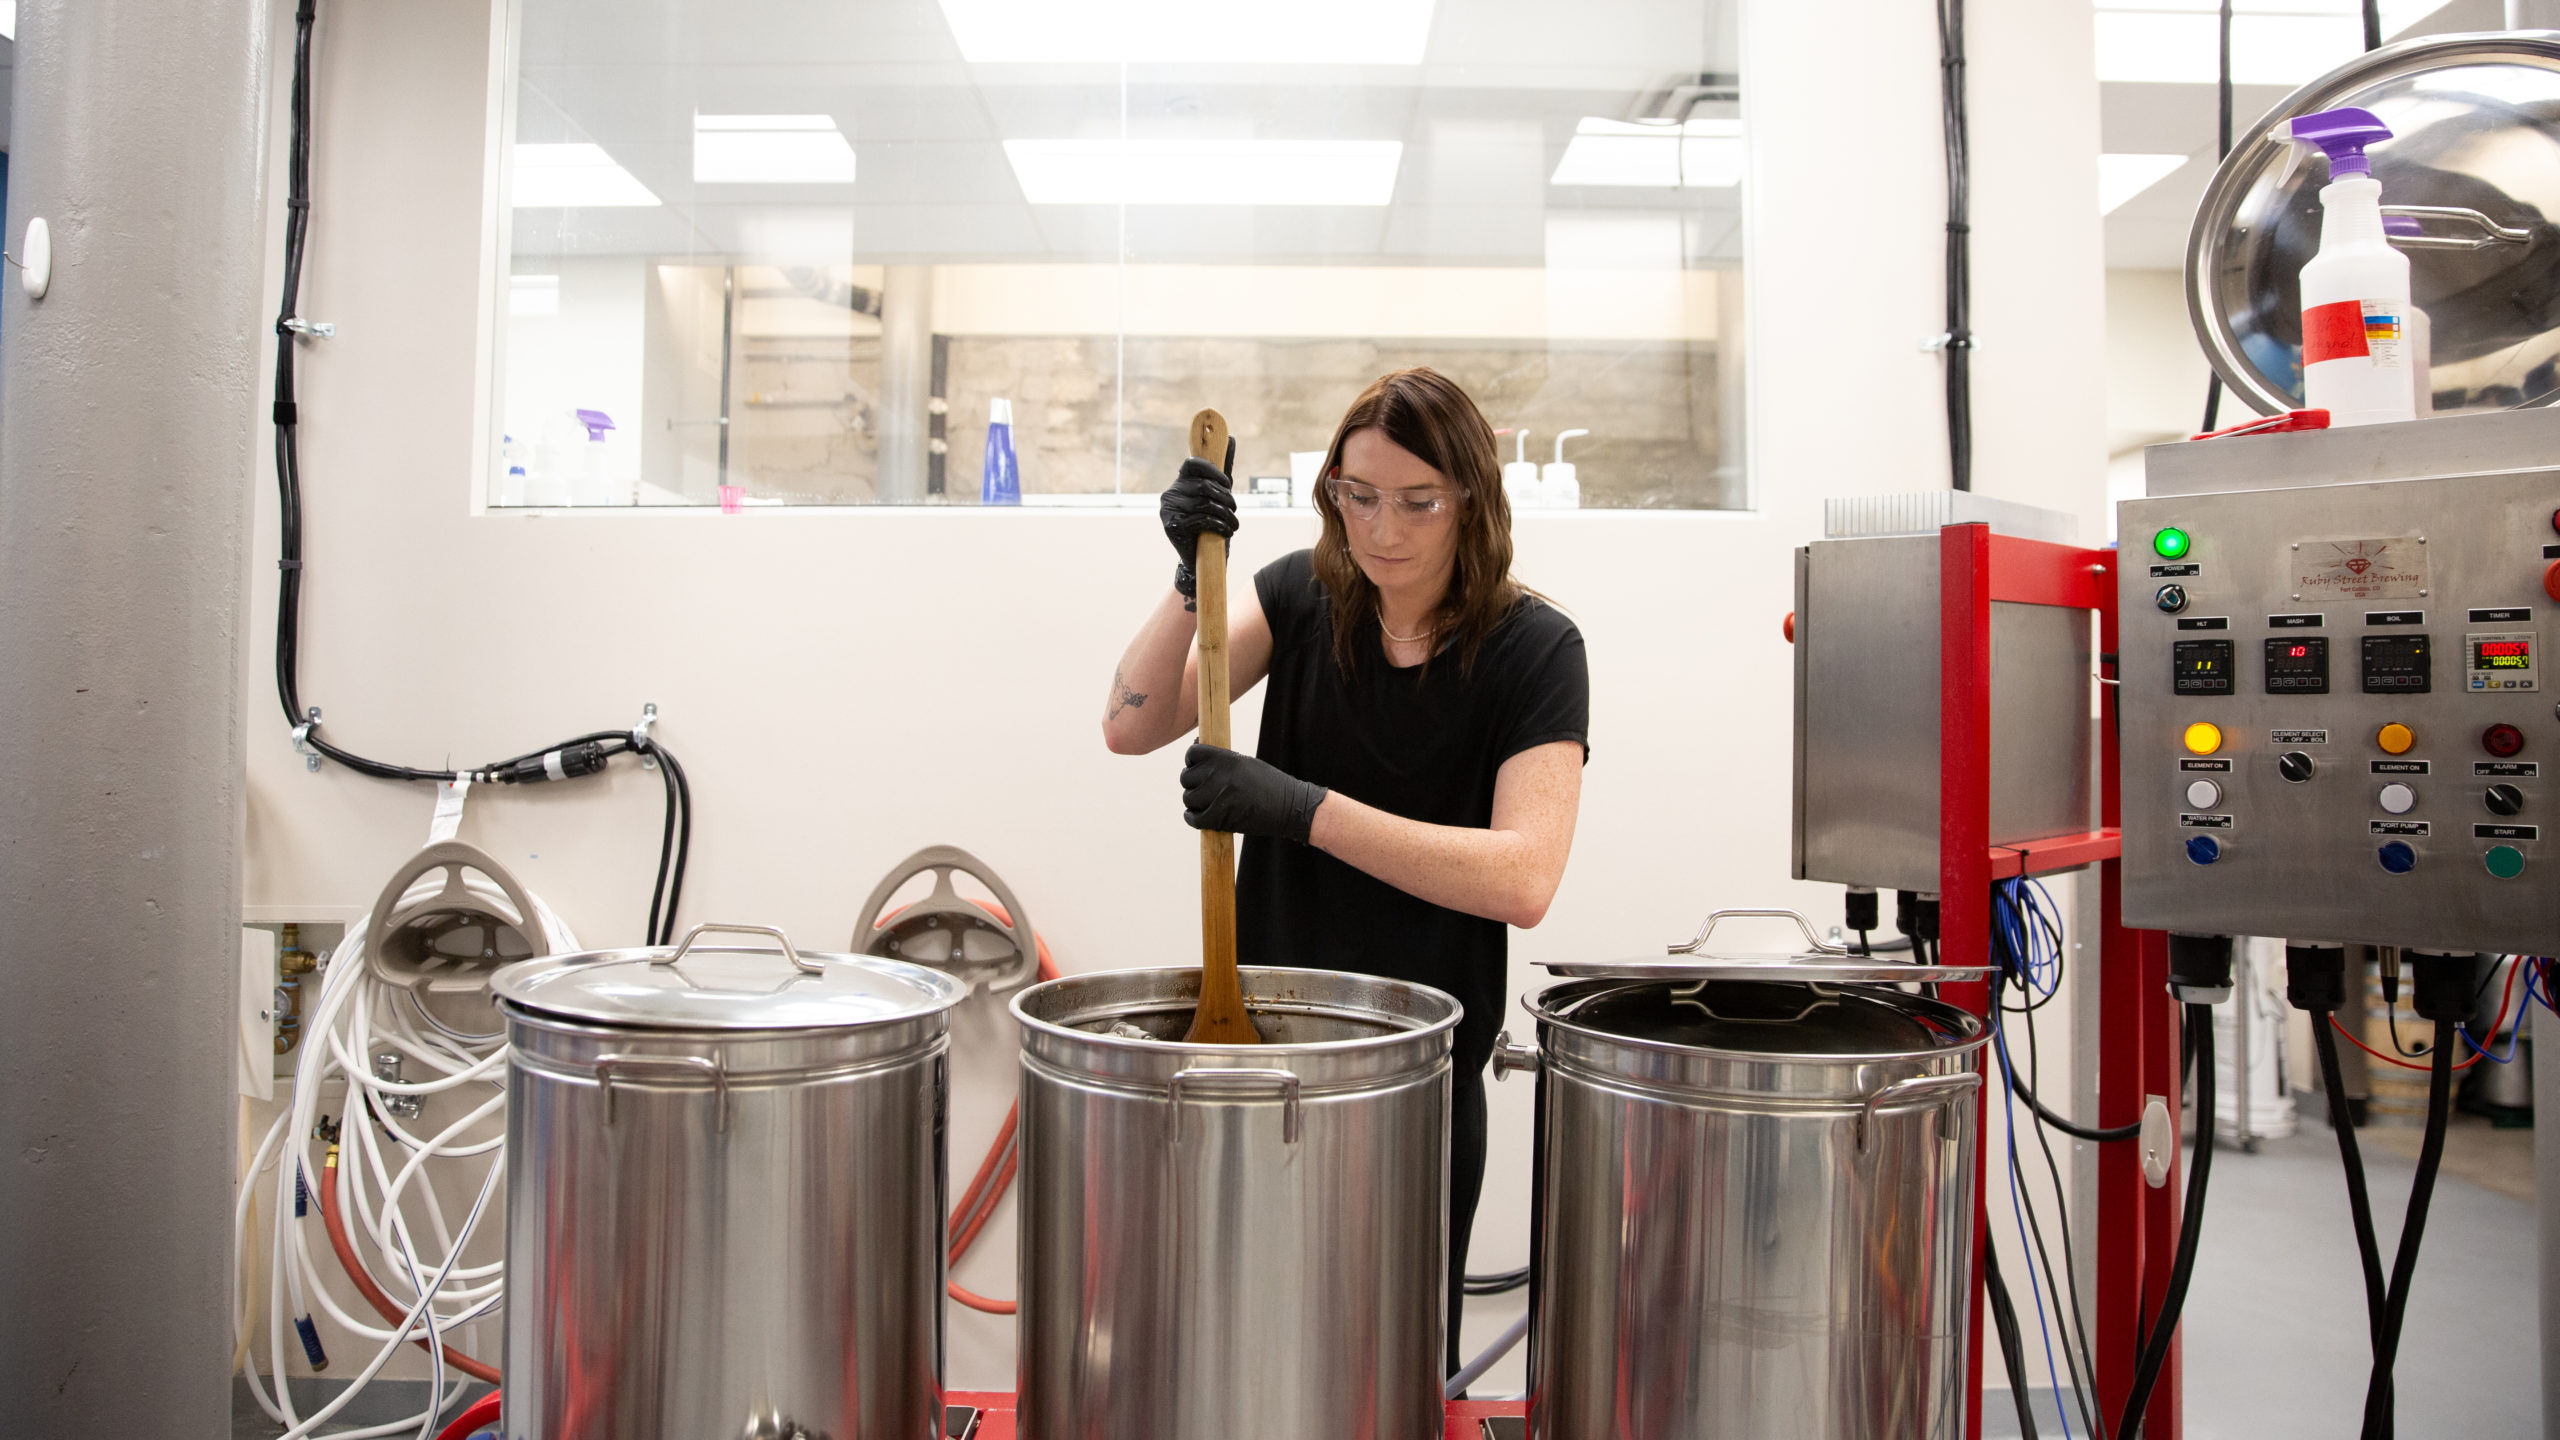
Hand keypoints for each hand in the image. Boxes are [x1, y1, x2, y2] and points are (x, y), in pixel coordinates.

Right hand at [1160, 446, 1237, 611]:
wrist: (1199, 560)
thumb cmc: (1210, 525)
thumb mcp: (1218, 496)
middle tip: (1234, 510)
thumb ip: (1223, 469)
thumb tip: (1230, 438)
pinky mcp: (1172, 527)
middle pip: (1204, 486)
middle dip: (1226, 498)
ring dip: (1226, 514)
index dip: (1213, 471)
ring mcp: (1169, 511)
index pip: (1192, 464)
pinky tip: (1227, 532)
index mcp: (1179, 484)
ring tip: (1234, 524)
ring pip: (1206, 503)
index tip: (1227, 484)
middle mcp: (1169, 495)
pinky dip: (1220, 525)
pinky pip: (1202, 519)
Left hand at [1182, 744, 1326, 842]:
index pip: (1193, 754)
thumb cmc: (1270, 784)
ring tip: (1204, 802)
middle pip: (1186, 778)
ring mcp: (1218, 797)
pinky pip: (1193, 818)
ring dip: (1194, 801)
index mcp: (1227, 758)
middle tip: (1201, 788)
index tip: (1195, 767)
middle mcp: (1220, 775)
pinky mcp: (1220, 819)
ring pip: (1188, 798)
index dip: (1191, 761)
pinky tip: (1198, 815)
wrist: (1291, 807)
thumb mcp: (1247, 764)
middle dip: (1192, 783)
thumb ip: (1222, 760)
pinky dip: (1193, 818)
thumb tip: (1196, 752)